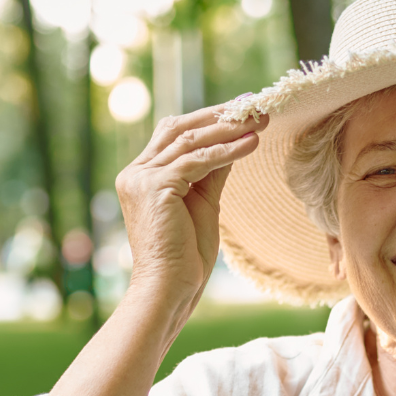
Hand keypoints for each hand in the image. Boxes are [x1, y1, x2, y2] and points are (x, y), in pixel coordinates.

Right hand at [114, 105, 265, 316]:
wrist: (168, 290)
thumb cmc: (185, 257)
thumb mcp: (202, 204)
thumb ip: (211, 173)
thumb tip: (232, 144)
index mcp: (140, 176)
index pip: (174, 134)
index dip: (208, 119)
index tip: (242, 110)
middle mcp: (135, 173)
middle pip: (179, 128)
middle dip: (219, 115)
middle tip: (254, 106)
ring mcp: (141, 178)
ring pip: (190, 140)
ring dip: (229, 128)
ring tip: (260, 120)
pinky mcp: (155, 187)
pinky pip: (198, 160)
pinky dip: (228, 150)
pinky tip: (253, 143)